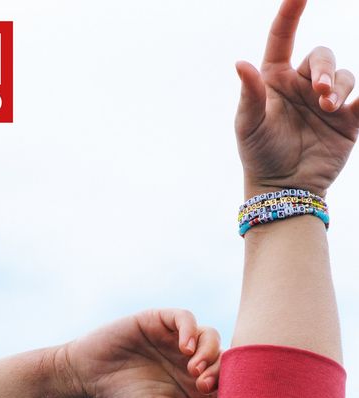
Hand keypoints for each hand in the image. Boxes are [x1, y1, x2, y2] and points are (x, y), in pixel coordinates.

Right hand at [57, 308, 220, 397]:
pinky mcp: (160, 321)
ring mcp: (176, 340)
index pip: (227, 383)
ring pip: (210, 336)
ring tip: (192, 369)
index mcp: (194, 387)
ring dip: (208, 352)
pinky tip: (184, 348)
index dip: (230, 389)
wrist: (86, 380)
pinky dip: (190, 329)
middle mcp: (189, 361)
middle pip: (224, 358)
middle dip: (221, 370)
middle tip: (202, 384)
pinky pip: (186, 318)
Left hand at [235, 0, 358, 196]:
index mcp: (276, 78)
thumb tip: (240, 63)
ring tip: (330, 107)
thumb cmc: (259, 156)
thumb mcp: (249, 125)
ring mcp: (327, 101)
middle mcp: (303, 85)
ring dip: (340, 86)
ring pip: (345, 76)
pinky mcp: (347, 120)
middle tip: (321, 93)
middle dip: (325, 70)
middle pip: (323, 57)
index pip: (283, 36)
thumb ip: (250, 95)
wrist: (283, 190)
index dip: (291, 11)